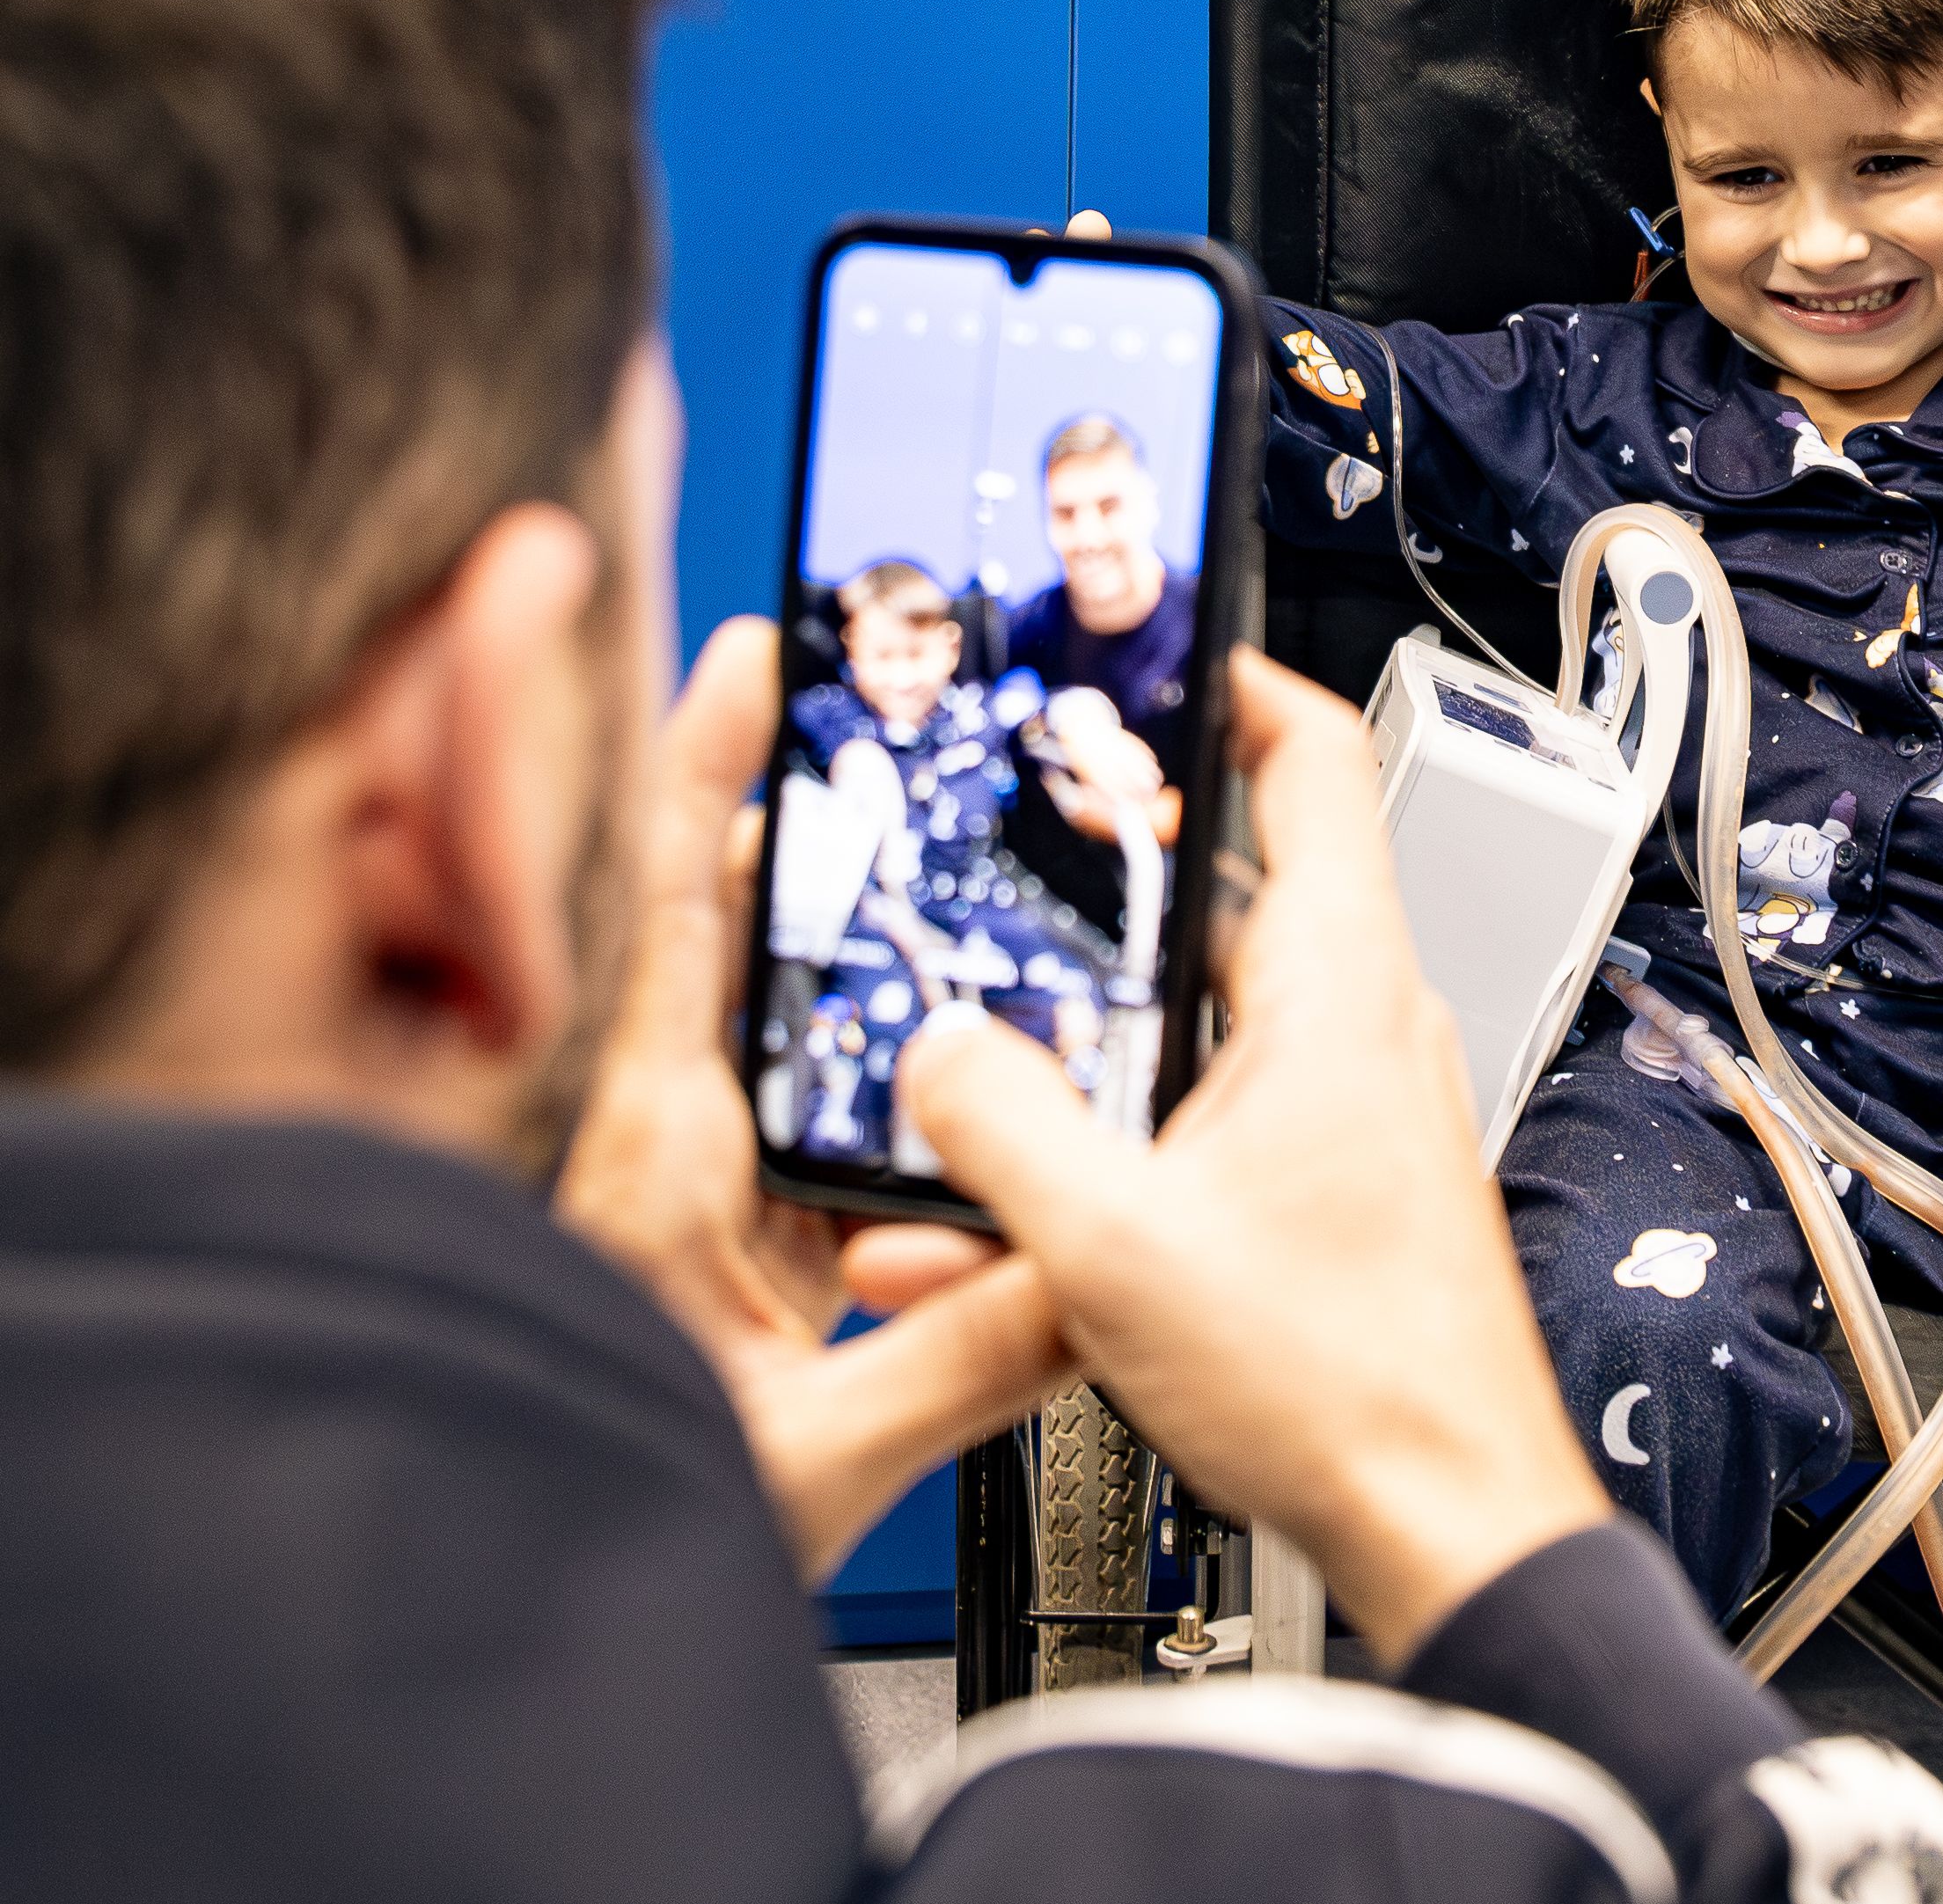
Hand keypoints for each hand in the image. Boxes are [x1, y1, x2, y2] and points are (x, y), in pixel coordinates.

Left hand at [554, 620, 1068, 1578]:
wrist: (516, 1602)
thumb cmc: (586, 1520)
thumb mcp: (814, 1451)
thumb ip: (973, 1354)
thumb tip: (1109, 1262)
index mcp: (663, 1156)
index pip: (674, 910)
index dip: (707, 767)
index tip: (754, 656)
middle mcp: (670, 1152)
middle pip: (746, 942)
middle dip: (831, 836)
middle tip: (909, 739)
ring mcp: (701, 1199)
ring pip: (804, 1043)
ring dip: (886, 979)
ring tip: (977, 903)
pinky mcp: (737, 1253)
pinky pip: (837, 1142)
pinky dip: (910, 1104)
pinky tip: (984, 1109)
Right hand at [899, 647, 1613, 1666]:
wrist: (1444, 1513)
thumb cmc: (1346, 1381)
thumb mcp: (1113, 1243)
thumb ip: (1001, 1127)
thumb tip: (933, 1051)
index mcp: (1341, 993)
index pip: (1318, 767)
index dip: (1244, 687)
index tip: (1172, 648)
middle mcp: (1364, 1030)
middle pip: (1235, 893)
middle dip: (1115, 881)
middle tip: (1018, 849)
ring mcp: (1355, 1108)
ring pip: (1205, 1019)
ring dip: (1097, 1038)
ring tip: (986, 1054)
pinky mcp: (1334, 1185)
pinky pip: (1214, 1112)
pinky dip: (1127, 1128)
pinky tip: (1031, 1196)